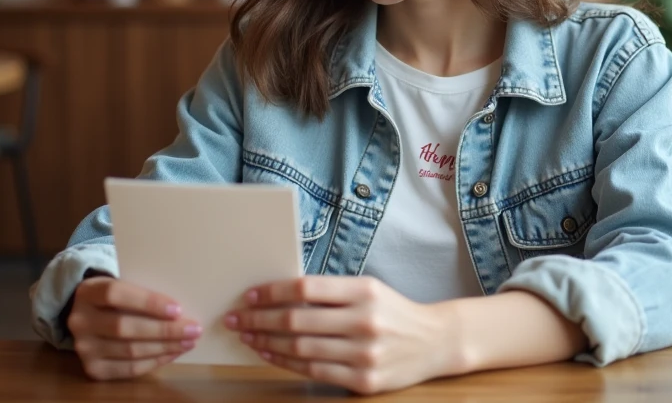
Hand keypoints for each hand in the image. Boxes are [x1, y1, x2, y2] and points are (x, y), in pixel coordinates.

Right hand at [67, 276, 201, 379]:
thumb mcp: (122, 282)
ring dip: (164, 348)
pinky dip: (155, 362)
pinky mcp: (92, 369)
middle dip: (164, 330)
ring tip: (189, 342)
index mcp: (87, 292)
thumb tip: (181, 309)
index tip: (178, 309)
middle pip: (124, 328)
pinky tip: (172, 353)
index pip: (116, 294)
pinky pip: (128, 369)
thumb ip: (143, 290)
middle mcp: (80, 321)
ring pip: (129, 351)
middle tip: (193, 329)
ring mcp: (83, 348)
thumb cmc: (115, 296)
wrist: (87, 315)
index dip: (148, 302)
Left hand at [224, 276, 460, 394]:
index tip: (250, 295)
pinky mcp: (364, 382)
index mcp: (364, 291)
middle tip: (236, 318)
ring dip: (267, 344)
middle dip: (259, 320)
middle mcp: (365, 322)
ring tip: (248, 337)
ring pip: (301, 350)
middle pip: (297, 321)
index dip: (272, 292)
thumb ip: (330, 292)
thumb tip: (279, 294)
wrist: (435, 341)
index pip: (306, 289)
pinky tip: (271, 355)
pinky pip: (314, 372)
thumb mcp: (368, 289)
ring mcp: (364, 355)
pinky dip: (286, 363)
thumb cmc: (393, 311)